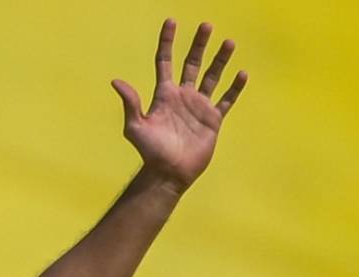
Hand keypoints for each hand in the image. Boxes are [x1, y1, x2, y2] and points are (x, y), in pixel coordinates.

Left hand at [110, 19, 246, 191]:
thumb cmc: (150, 152)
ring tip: (229, 42)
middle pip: (192, 64)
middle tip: (206, 25)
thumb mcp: (136, 127)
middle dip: (199, 44)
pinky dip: (234, 88)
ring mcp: (199, 107)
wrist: (169, 174)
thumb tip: (116, 81)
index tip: (171, 22)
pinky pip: (226, 100)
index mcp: (164, 95)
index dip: (167, 42)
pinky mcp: (213, 120)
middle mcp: (182, 97)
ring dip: (220, 60)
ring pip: (212, 77)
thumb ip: (131, 103)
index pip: (165, 61)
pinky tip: (241, 74)